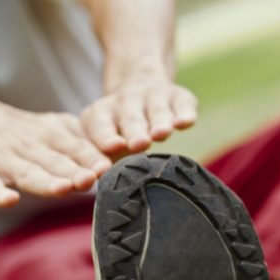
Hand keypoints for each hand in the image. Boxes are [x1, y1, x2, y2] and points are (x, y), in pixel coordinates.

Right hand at [0, 96, 111, 206]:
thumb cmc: (22, 131)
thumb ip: (81, 143)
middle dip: (75, 171)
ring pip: (28, 172)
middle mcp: (30, 145)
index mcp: (51, 134)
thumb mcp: (52, 128)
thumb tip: (119, 158)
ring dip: (45, 181)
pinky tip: (8, 200)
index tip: (110, 168)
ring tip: (63, 189)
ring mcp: (3, 159)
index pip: (77, 148)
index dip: (93, 158)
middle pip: (56, 161)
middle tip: (93, 180)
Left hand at [80, 75, 197, 155]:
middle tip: (138, 144)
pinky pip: (182, 104)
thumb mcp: (100, 143)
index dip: (106, 138)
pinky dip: (184, 113)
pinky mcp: (178, 97)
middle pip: (130, 118)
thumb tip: (94, 192)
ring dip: (159, 122)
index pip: (100, 127)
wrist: (137, 87)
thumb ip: (97, 164)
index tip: (111, 150)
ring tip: (161, 134)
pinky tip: (184, 123)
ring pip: (156, 110)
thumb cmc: (115, 131)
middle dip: (134, 131)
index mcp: (100, 114)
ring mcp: (152, 96)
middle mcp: (125, 101)